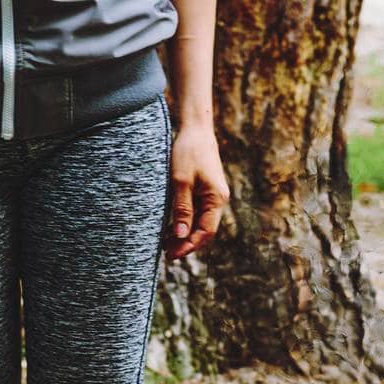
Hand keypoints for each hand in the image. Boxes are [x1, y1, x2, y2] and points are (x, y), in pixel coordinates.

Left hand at [164, 123, 227, 260]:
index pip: (206, 232)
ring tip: (166, 244)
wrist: (196, 129)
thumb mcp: (181, 182)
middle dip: (187, 243)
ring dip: (185, 234)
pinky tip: (171, 229)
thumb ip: (182, 209)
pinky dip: (185, 222)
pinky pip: (197, 212)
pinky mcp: (205, 190)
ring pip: (200, 223)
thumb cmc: (188, 152)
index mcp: (216, 199)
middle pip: (204, 230)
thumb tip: (181, 236)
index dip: (190, 245)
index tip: (173, 254)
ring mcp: (212, 195)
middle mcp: (218, 199)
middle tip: (167, 254)